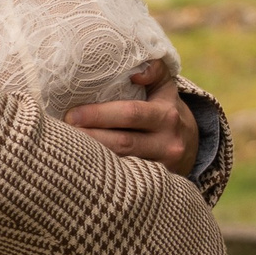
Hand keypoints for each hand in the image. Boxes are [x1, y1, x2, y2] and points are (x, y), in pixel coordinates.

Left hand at [66, 56, 198, 176]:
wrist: (192, 146)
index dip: (99, 114)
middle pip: (123, 142)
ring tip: (67, 146)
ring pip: (121, 164)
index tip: (72, 114)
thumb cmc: (167, 109)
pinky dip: (102, 172)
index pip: (131, 114)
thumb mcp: (165, 86)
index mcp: (166, 116)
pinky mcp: (155, 185)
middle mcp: (167, 143)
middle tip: (64, 129)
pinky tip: (82, 166)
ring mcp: (162, 168)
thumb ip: (153, 69)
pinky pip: (125, 180)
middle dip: (90, 136)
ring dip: (92, 155)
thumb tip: (135, 72)